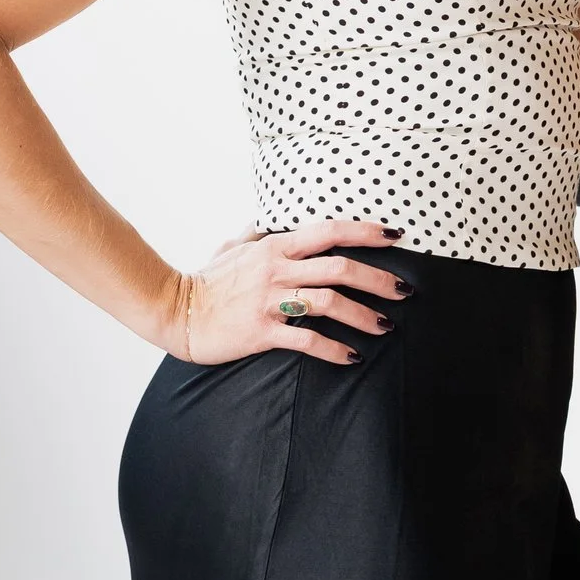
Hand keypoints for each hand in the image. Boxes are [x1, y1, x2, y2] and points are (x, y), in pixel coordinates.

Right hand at [163, 218, 404, 364]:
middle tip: (405, 291)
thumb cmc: (206, 280)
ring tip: (386, 327)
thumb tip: (268, 222)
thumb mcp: (232, 247)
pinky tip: (352, 357)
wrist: (174, 311)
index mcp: (275, 247)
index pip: (330, 231)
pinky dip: (333, 349)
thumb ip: (256, 234)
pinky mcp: (261, 331)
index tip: (396, 236)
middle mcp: (276, 269)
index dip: (366, 232)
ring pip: (329, 303)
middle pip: (340, 268)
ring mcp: (269, 300)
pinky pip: (306, 339)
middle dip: (379, 279)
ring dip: (364, 316)